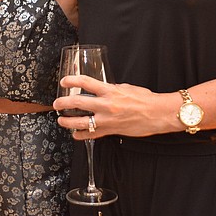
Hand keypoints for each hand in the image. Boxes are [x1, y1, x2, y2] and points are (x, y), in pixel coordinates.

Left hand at [52, 75, 176, 139]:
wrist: (159, 114)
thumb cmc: (146, 99)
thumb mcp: (126, 88)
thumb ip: (111, 89)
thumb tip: (100, 89)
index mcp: (110, 91)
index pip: (85, 82)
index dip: (71, 80)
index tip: (64, 81)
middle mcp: (106, 105)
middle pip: (77, 103)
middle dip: (63, 103)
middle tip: (56, 103)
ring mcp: (107, 120)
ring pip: (81, 122)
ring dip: (67, 121)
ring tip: (61, 120)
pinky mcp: (111, 131)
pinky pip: (92, 135)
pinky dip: (81, 135)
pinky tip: (76, 134)